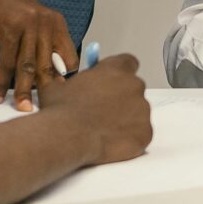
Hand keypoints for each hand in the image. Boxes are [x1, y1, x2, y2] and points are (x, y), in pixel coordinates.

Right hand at [0, 0, 75, 112]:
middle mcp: (46, 22)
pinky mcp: (9, 28)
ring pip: (27, 65)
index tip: (57, 97)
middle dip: (43, 90)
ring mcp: (28, 24)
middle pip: (48, 64)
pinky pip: (6, 62)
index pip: (68, 57)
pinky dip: (1, 81)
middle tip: (39, 110)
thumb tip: (50, 76)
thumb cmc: (2, 10)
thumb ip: (40, 45)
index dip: (62, 78)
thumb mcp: (28, 23)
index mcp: (55, 22)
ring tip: (22, 108)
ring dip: (23, 90)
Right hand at [33, 53, 151, 163]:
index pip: (128, 62)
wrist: (66, 137)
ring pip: (138, 112)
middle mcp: (134, 85)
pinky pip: (141, 133)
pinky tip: (110, 141)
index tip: (109, 82)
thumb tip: (65, 85)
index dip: (118, 73)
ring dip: (125, 118)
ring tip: (103, 129)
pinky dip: (129, 138)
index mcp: (116, 69)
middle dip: (121, 98)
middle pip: (133, 89)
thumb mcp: (57, 87)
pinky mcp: (145, 133)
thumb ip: (69, 82)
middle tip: (103, 111)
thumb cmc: (60, 110)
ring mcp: (142, 110)